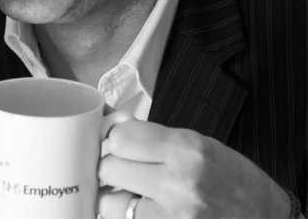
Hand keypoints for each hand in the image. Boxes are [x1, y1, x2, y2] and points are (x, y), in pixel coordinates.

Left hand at [97, 120, 291, 217]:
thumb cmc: (232, 178)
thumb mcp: (197, 143)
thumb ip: (152, 138)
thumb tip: (110, 129)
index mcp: (187, 151)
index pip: (120, 138)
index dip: (114, 137)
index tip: (117, 139)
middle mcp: (178, 185)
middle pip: (108, 168)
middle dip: (111, 165)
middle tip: (123, 166)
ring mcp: (170, 218)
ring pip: (107, 204)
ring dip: (111, 196)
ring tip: (128, 192)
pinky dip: (123, 214)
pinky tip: (137, 208)